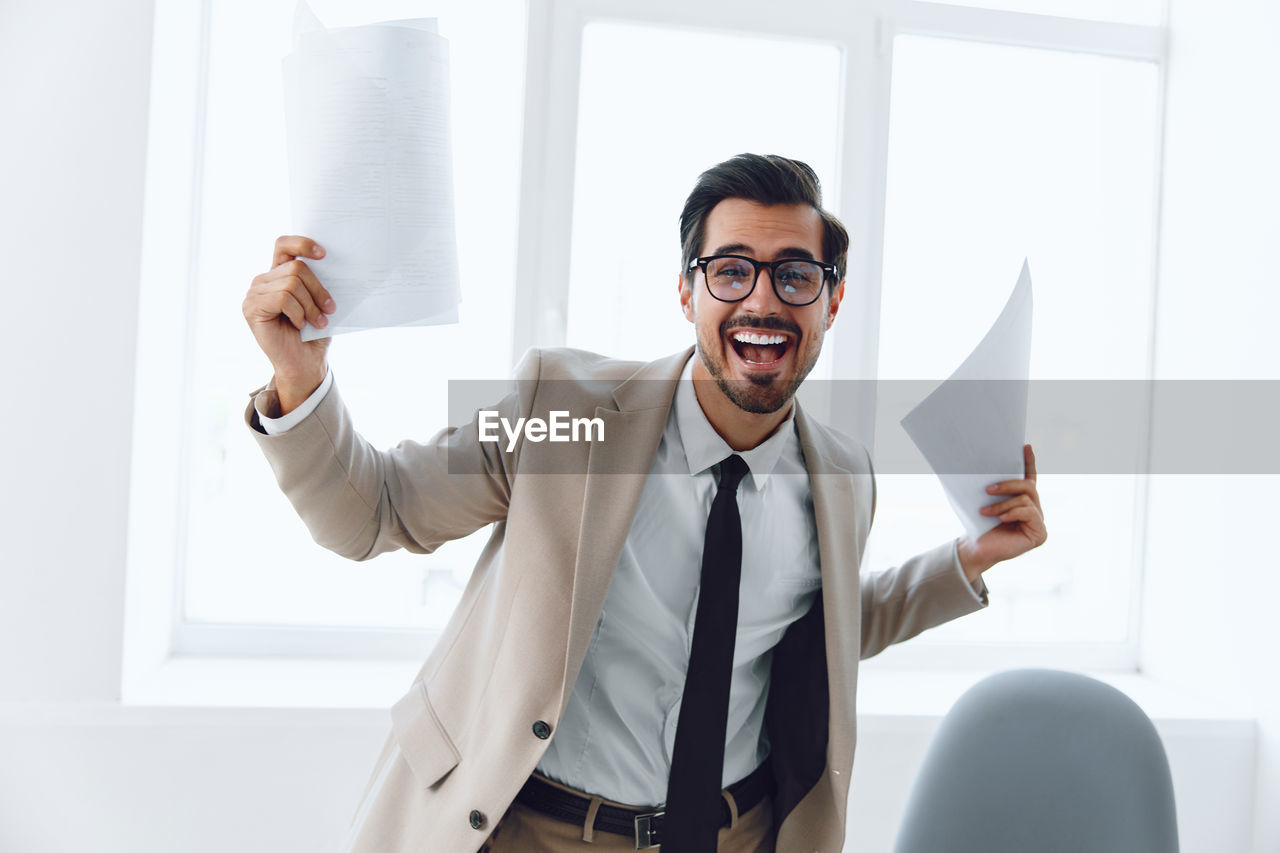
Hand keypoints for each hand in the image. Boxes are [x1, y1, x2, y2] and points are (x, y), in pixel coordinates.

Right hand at [242, 235, 335, 411]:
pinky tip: (299, 325)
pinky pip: (283, 298)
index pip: (284, 245)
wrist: (305, 363)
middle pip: (296, 267)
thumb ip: (317, 281)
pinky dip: (298, 313)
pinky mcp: (251, 308)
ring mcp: (254, 294)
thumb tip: (332, 262)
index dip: (302, 243)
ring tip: (317, 322)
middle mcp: (263, 280)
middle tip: (329, 309)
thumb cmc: (313, 333)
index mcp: (278, 274)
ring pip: (291, 283)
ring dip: (310, 305)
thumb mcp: (319, 302)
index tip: (324, 254)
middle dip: (318, 289)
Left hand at [957, 444, 1047, 581]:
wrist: (976, 549)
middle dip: (1008, 484)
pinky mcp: (1040, 533)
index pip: (1029, 478)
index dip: (1029, 462)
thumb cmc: (978, 524)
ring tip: (985, 511)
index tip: (1025, 446)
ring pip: (1025, 500)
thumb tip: (979, 463)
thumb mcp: (984, 500)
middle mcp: (1034, 509)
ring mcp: (1039, 521)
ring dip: (1003, 504)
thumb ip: (991, 486)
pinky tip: (1001, 519)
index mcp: (1022, 500)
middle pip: (1028, 486)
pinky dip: (1013, 513)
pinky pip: (1029, 513)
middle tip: (987, 488)